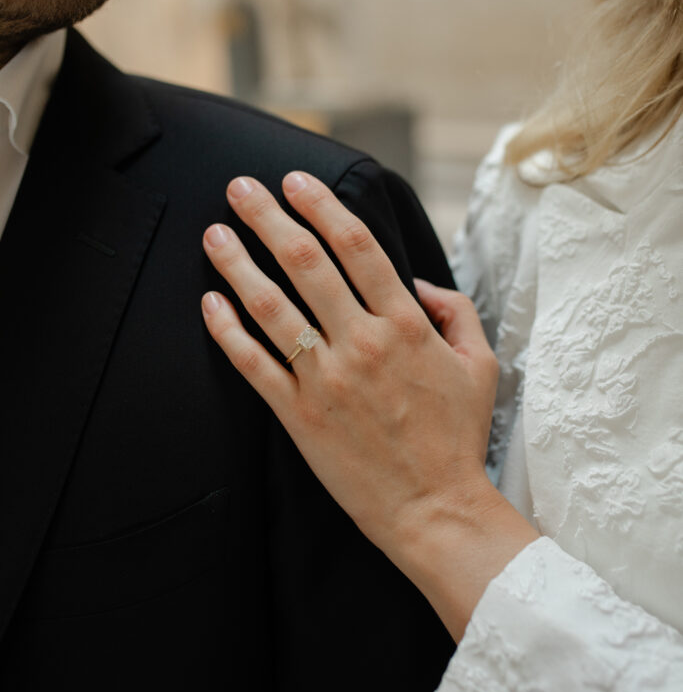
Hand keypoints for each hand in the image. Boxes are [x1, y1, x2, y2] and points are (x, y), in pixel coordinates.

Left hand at [201, 172, 537, 639]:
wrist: (435, 510)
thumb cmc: (458, 438)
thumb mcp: (481, 367)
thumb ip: (456, 312)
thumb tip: (415, 282)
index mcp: (406, 325)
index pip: (357, 247)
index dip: (323, 206)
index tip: (297, 181)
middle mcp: (362, 343)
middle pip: (305, 263)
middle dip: (268, 217)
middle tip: (240, 187)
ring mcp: (327, 379)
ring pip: (271, 308)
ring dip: (237, 264)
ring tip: (213, 234)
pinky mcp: (299, 415)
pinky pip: (254, 364)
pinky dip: (228, 331)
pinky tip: (210, 301)